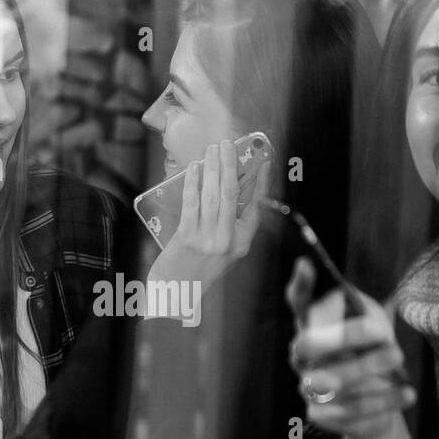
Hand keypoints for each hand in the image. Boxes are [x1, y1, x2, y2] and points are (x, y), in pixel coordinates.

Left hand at [147, 140, 270, 303]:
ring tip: (212, 150)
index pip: (256, 207)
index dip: (261, 182)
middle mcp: (228, 241)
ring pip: (212, 195)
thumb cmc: (197, 270)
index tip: (263, 162)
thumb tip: (226, 187)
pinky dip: (194, 183)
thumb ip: (228, 224)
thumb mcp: (222, 251)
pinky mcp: (187, 238)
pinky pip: (192, 203)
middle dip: (230, 164)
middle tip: (227, 144)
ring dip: (212, 168)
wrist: (176, 295)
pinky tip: (195, 168)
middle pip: (232, 194)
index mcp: (241, 244)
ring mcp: (208, 240)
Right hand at [285, 257, 414, 438]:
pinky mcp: (320, 416)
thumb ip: (364, 310)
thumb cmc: (373, 354)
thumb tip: (352, 295)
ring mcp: (307, 388)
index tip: (306, 264)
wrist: (379, 405)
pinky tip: (407, 394)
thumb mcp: (373, 326)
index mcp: (311, 328)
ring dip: (369, 370)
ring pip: (331, 381)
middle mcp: (301, 358)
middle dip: (345, 338)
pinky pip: (350, 410)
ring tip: (400, 362)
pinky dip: (383, 401)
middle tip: (384, 336)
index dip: (300, 286)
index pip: (298, 304)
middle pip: (308, 344)